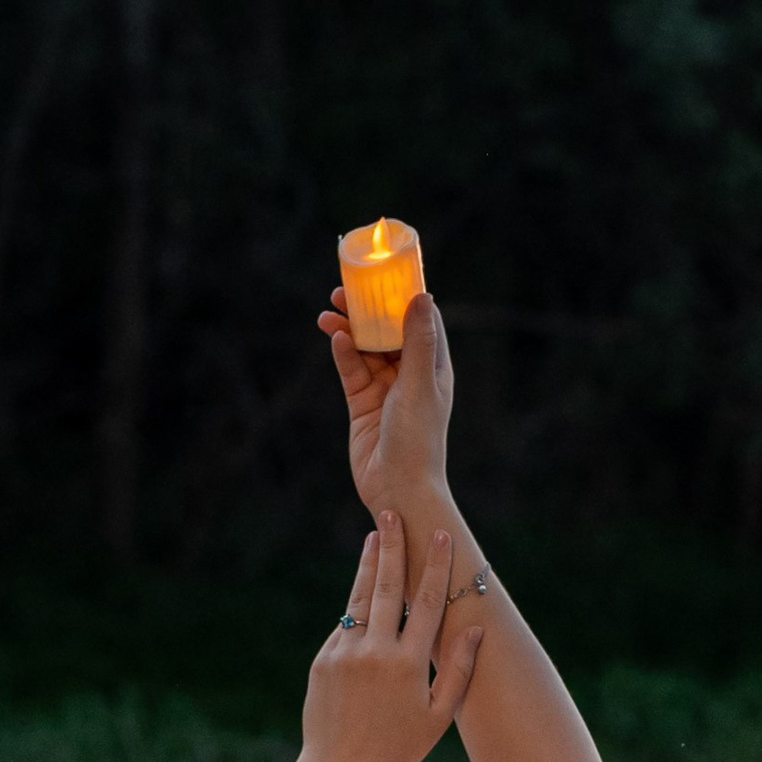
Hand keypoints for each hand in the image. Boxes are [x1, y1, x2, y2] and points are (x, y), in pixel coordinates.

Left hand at [299, 513, 482, 761]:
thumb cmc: (398, 749)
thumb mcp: (439, 717)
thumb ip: (458, 670)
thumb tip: (475, 628)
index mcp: (409, 665)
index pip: (427, 604)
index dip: (436, 566)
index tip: (441, 535)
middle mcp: (376, 652)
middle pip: (388, 587)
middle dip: (393, 547)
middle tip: (392, 512)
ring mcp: (346, 654)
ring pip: (361, 599)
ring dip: (369, 565)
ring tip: (375, 535)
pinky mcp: (324, 660)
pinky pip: (345, 628)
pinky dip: (357, 611)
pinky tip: (365, 595)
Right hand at [319, 289, 452, 527]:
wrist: (398, 489)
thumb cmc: (418, 439)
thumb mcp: (418, 384)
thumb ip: (417, 341)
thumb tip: (421, 295)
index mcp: (433, 367)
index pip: (421, 320)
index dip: (403, 295)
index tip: (384, 272)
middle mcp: (410, 375)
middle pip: (387, 331)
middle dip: (367, 310)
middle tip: (342, 290)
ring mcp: (385, 390)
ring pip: (365, 349)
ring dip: (348, 330)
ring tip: (328, 313)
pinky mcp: (363, 405)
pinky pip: (352, 371)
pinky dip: (343, 355)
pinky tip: (335, 339)